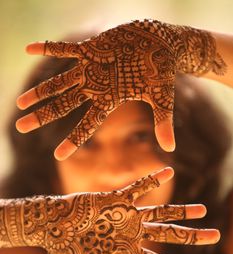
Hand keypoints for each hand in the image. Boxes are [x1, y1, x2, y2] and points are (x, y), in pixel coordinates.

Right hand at [3, 167, 218, 253]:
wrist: (51, 226)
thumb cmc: (63, 250)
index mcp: (126, 252)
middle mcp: (131, 233)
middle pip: (169, 235)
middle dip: (192, 236)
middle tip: (216, 235)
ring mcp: (126, 216)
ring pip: (160, 212)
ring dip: (181, 212)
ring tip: (203, 209)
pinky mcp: (116, 200)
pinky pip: (137, 188)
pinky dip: (152, 180)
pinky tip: (168, 172)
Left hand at [16, 20, 225, 159]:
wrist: (160, 44)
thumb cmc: (162, 72)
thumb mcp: (162, 99)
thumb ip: (163, 124)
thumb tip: (170, 151)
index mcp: (109, 101)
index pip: (88, 125)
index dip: (73, 140)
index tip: (57, 155)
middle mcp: (95, 88)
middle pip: (63, 106)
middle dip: (41, 116)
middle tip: (20, 127)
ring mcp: (91, 69)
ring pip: (58, 83)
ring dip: (39, 92)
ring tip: (19, 103)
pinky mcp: (91, 48)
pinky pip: (65, 49)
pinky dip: (48, 48)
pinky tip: (28, 49)